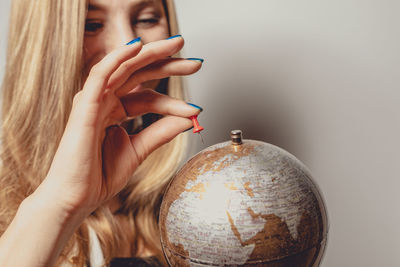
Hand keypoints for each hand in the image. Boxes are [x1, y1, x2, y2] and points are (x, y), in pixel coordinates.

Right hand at [35, 36, 201, 215]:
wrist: (76, 198)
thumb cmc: (100, 176)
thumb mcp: (139, 150)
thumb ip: (161, 132)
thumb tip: (189, 118)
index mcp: (115, 111)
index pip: (149, 97)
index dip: (174, 101)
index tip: (197, 109)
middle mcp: (105, 101)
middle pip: (140, 75)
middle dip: (168, 65)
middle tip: (196, 63)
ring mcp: (94, 101)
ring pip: (124, 68)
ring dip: (151, 54)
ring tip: (177, 45)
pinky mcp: (85, 105)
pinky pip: (102, 75)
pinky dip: (119, 58)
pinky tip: (138, 47)